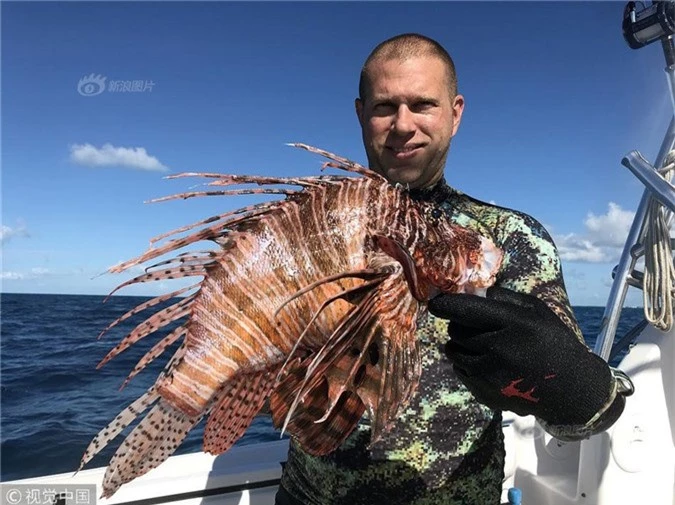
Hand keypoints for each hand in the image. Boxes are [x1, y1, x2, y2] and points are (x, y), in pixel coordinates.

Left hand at [427, 286, 613, 425]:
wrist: (571, 389)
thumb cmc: (552, 341)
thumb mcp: (537, 311)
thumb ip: (505, 298)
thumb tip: (473, 291)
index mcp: (515, 324)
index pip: (467, 309)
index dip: (446, 305)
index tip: (435, 303)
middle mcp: (501, 349)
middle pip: (456, 330)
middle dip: (459, 324)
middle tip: (473, 326)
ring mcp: (491, 375)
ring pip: (453, 351)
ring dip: (460, 344)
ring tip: (481, 345)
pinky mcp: (485, 393)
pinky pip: (459, 371)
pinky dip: (467, 364)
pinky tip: (488, 364)